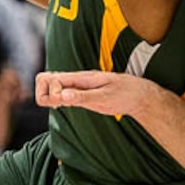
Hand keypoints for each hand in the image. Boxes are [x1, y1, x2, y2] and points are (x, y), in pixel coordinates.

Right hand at [35, 70, 154, 116]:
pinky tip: (60, 105)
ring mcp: (79, 86)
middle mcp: (78, 80)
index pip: (51, 78)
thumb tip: (62, 96)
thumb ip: (82, 97)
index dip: (50, 91)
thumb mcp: (104, 98)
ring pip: (54, 86)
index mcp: (81, 78)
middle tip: (56, 105)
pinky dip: (56, 99)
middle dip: (45, 93)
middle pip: (48, 80)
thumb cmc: (124, 94)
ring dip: (50, 97)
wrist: (139, 95)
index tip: (60, 101)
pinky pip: (63, 92)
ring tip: (57, 106)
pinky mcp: (83, 93)